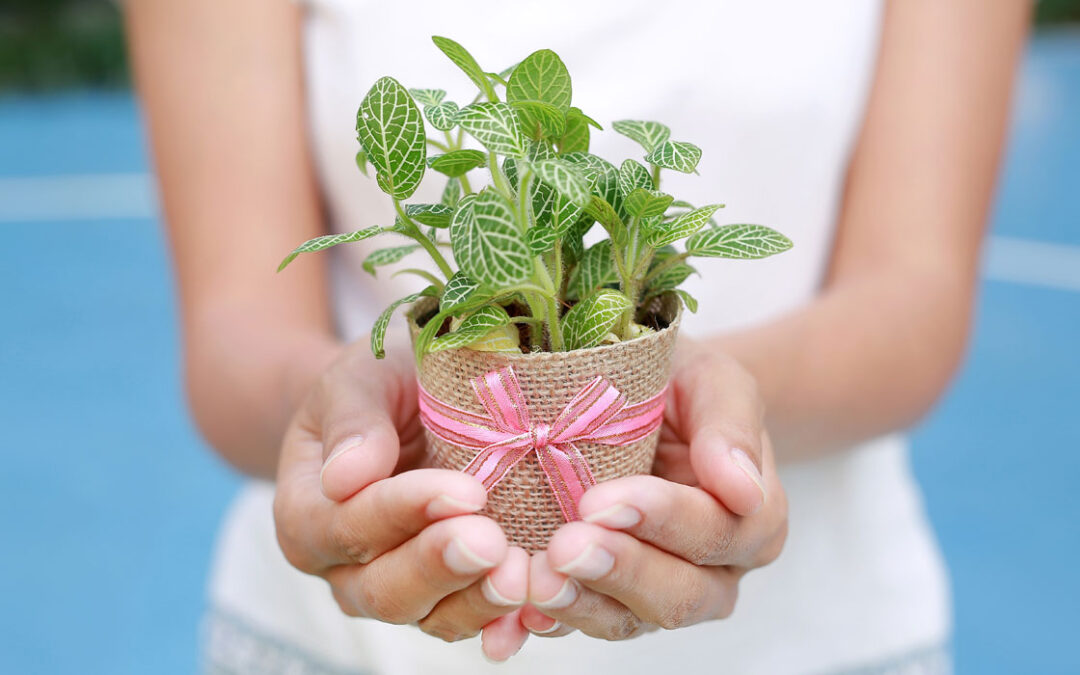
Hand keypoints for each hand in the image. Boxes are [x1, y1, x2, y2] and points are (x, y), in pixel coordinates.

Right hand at [272, 340, 529, 658]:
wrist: (415, 396)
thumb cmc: (384, 379)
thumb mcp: (361, 377)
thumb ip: (352, 421)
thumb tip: (345, 476)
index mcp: (307, 513)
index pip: (347, 526)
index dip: (403, 511)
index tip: (464, 490)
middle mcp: (344, 567)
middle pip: (383, 588)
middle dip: (439, 565)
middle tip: (490, 541)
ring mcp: (399, 589)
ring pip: (431, 616)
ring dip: (477, 601)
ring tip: (520, 577)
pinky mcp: (450, 598)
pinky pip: (474, 621)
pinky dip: (508, 621)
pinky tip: (541, 610)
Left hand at [520, 339, 787, 638]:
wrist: (640, 395)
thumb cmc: (680, 383)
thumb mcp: (712, 380)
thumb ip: (729, 424)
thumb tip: (743, 488)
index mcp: (753, 519)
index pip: (716, 532)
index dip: (661, 520)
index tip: (601, 501)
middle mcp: (714, 572)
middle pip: (679, 594)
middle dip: (619, 571)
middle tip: (565, 547)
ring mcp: (656, 594)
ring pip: (628, 620)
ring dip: (579, 604)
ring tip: (535, 582)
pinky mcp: (605, 602)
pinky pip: (579, 623)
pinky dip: (547, 622)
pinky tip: (516, 613)